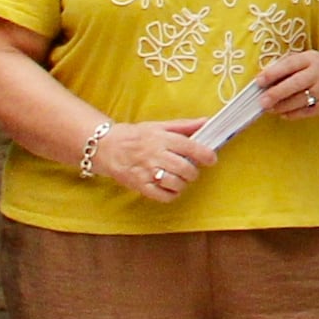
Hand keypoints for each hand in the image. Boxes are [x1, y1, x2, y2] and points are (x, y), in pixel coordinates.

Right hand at [90, 122, 209, 206]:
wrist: (107, 147)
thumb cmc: (135, 136)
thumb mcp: (158, 126)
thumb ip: (183, 126)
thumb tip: (206, 122)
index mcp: (161, 138)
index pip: (189, 146)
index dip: (204, 154)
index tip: (211, 159)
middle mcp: (154, 155)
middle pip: (184, 168)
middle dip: (193, 172)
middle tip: (192, 171)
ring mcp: (146, 171)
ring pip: (175, 183)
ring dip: (183, 183)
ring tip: (180, 179)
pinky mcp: (139, 185)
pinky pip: (162, 196)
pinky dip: (172, 195)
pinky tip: (171, 188)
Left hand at [255, 48, 318, 121]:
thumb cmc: (316, 68)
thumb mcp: (304, 59)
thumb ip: (285, 65)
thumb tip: (263, 77)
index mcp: (310, 59)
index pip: (290, 64)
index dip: (274, 73)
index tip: (259, 81)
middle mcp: (318, 74)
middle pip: (296, 84)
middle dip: (277, 93)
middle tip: (262, 101)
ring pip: (300, 100)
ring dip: (282, 106)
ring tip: (269, 108)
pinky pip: (307, 112)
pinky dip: (293, 114)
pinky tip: (282, 114)